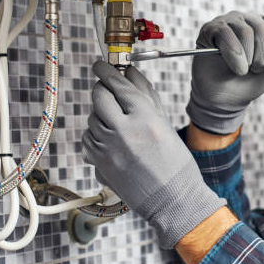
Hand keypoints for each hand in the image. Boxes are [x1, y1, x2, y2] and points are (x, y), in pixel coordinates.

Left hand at [82, 61, 225, 248]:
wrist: (172, 199)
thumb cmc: (175, 161)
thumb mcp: (165, 123)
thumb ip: (146, 94)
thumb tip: (130, 72)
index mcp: (145, 118)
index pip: (118, 84)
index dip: (107, 70)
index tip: (100, 64)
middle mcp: (124, 131)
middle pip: (99, 97)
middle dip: (102, 89)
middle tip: (107, 89)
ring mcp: (108, 149)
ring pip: (92, 118)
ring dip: (101, 114)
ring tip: (117, 122)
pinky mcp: (99, 164)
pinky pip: (88, 139)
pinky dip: (96, 135)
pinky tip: (111, 140)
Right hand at [186, 11, 263, 134]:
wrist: (224, 98)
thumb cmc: (251, 81)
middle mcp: (249, 19)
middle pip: (263, 28)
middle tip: (257, 70)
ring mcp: (229, 22)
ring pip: (246, 33)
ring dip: (248, 59)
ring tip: (243, 71)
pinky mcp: (211, 29)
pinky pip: (226, 34)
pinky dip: (234, 56)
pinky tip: (236, 68)